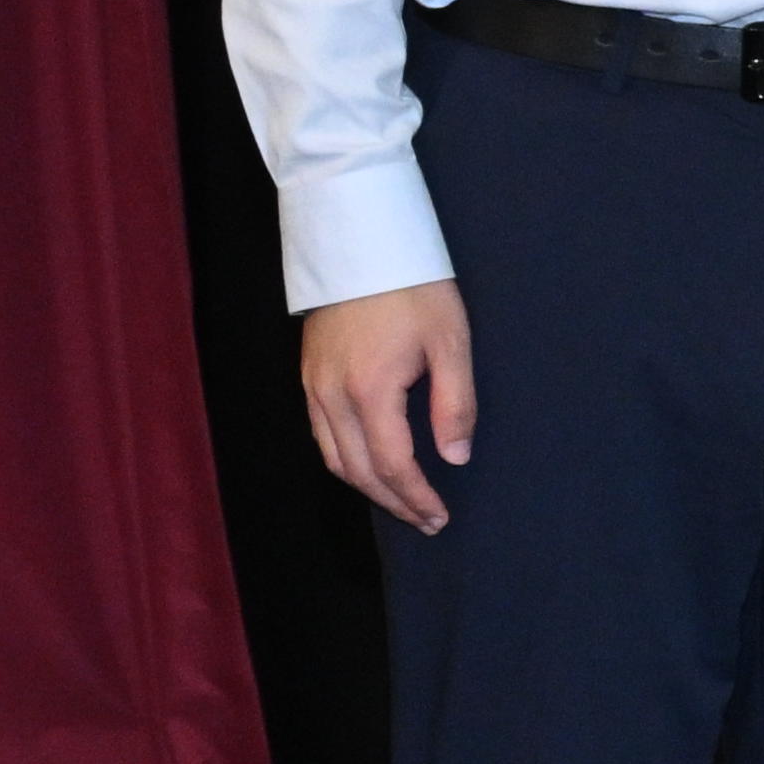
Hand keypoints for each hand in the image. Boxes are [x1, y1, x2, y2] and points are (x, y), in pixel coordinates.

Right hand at [298, 280, 476, 532]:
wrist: (362, 244)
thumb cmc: (415, 288)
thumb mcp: (451, 343)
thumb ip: (455, 405)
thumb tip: (455, 458)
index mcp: (370, 390)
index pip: (391, 464)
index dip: (416, 497)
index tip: (440, 517)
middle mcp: (332, 395)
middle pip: (357, 470)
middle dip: (393, 501)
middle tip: (426, 520)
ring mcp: (313, 386)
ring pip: (333, 457)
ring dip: (367, 487)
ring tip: (403, 502)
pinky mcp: (308, 376)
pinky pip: (321, 434)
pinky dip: (346, 460)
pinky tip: (371, 466)